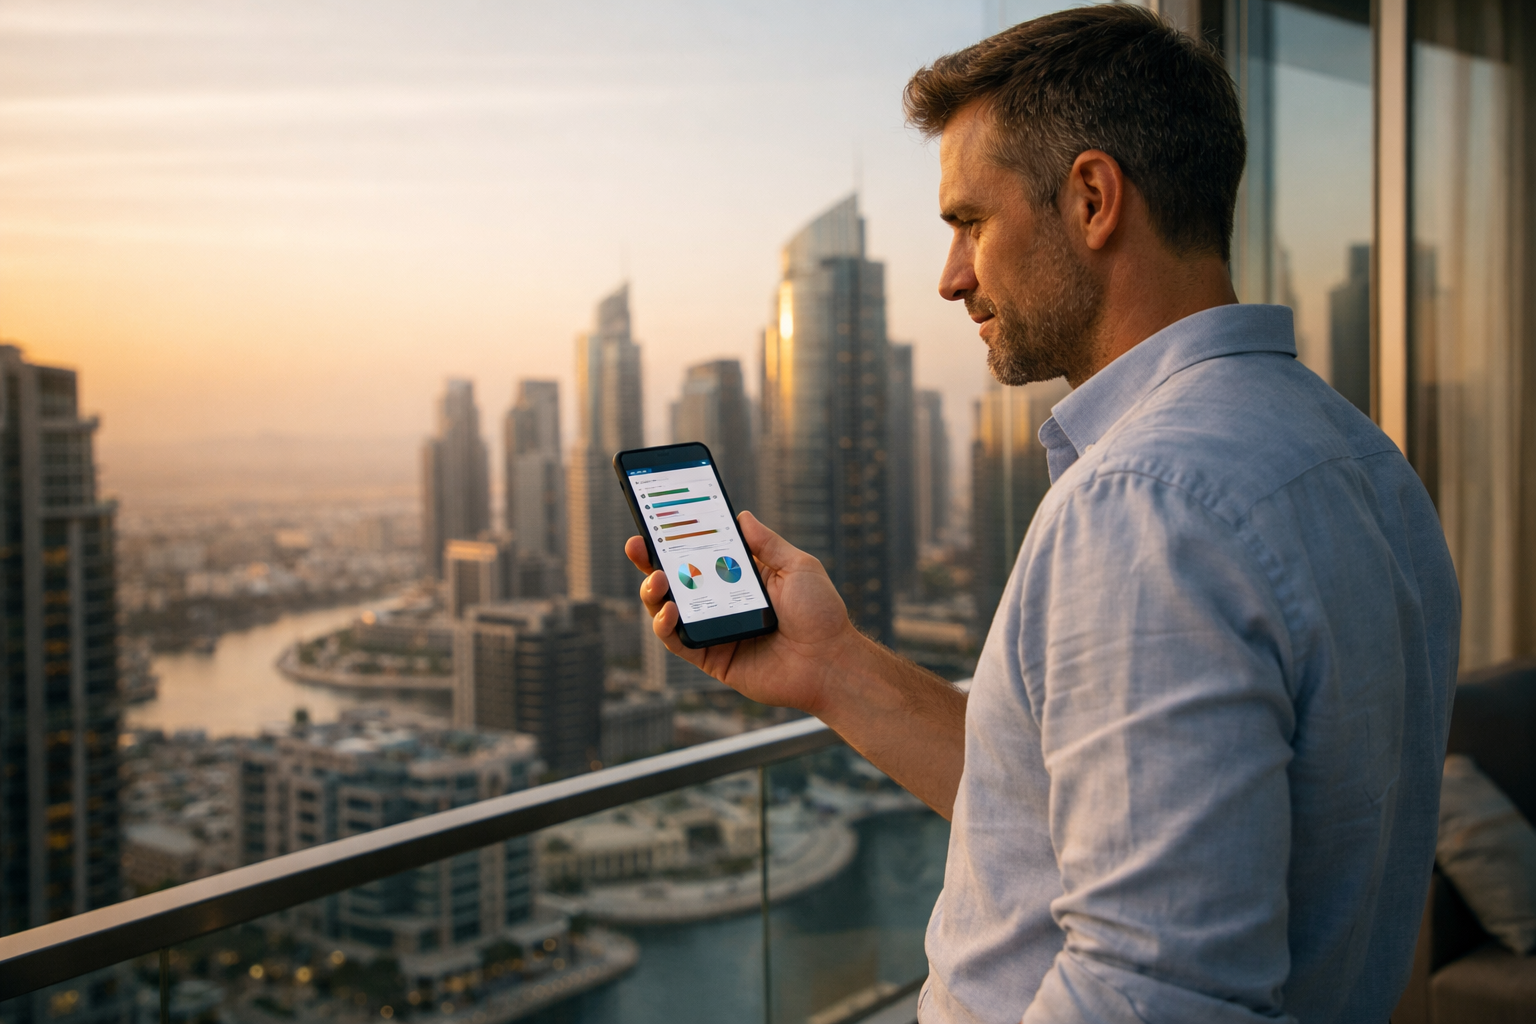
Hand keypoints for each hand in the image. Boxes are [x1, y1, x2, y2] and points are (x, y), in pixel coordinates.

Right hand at [624, 511, 862, 714]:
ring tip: (657, 579)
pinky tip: (668, 611)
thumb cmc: (821, 615)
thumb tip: (741, 515)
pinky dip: (666, 626)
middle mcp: (722, 602)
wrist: (831, 662)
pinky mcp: (711, 657)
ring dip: (654, 592)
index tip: (656, 519)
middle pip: (676, 579)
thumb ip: (767, 543)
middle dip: (651, 561)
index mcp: (741, 578)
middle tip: (637, 544)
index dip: (676, 538)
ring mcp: (714, 630)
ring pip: (669, 610)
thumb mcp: (798, 566)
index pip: (700, 554)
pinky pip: (679, 642)